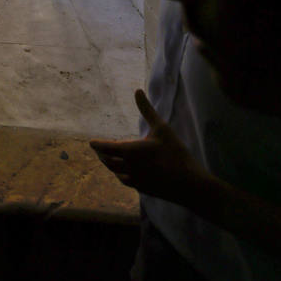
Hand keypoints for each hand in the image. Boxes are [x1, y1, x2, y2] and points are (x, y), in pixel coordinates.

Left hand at [89, 90, 207, 205]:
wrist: (189, 184)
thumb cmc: (175, 153)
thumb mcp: (162, 128)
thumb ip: (147, 110)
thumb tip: (137, 90)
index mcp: (130, 152)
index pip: (106, 148)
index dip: (97, 145)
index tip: (91, 143)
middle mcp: (129, 167)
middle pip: (108, 161)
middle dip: (102, 155)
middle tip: (99, 150)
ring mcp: (136, 181)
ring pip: (116, 173)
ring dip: (110, 165)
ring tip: (109, 159)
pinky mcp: (143, 189)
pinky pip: (126, 181)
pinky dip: (121, 175)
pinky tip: (125, 172)